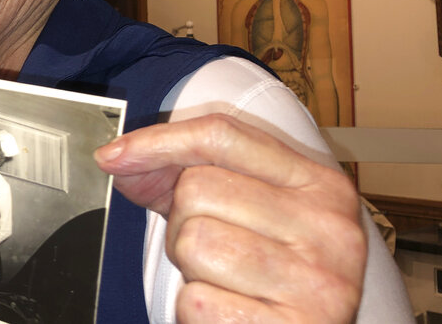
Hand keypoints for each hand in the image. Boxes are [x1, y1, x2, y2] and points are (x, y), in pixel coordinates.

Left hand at [94, 113, 365, 322]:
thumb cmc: (266, 281)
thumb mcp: (241, 217)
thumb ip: (183, 179)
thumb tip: (117, 159)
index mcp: (320, 186)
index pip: (222, 136)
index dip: (158, 141)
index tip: (113, 155)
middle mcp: (329, 227)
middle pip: (197, 189)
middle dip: (182, 224)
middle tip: (215, 254)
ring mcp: (317, 281)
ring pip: (193, 242)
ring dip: (191, 269)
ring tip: (225, 284)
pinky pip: (196, 300)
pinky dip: (197, 311)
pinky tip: (230, 313)